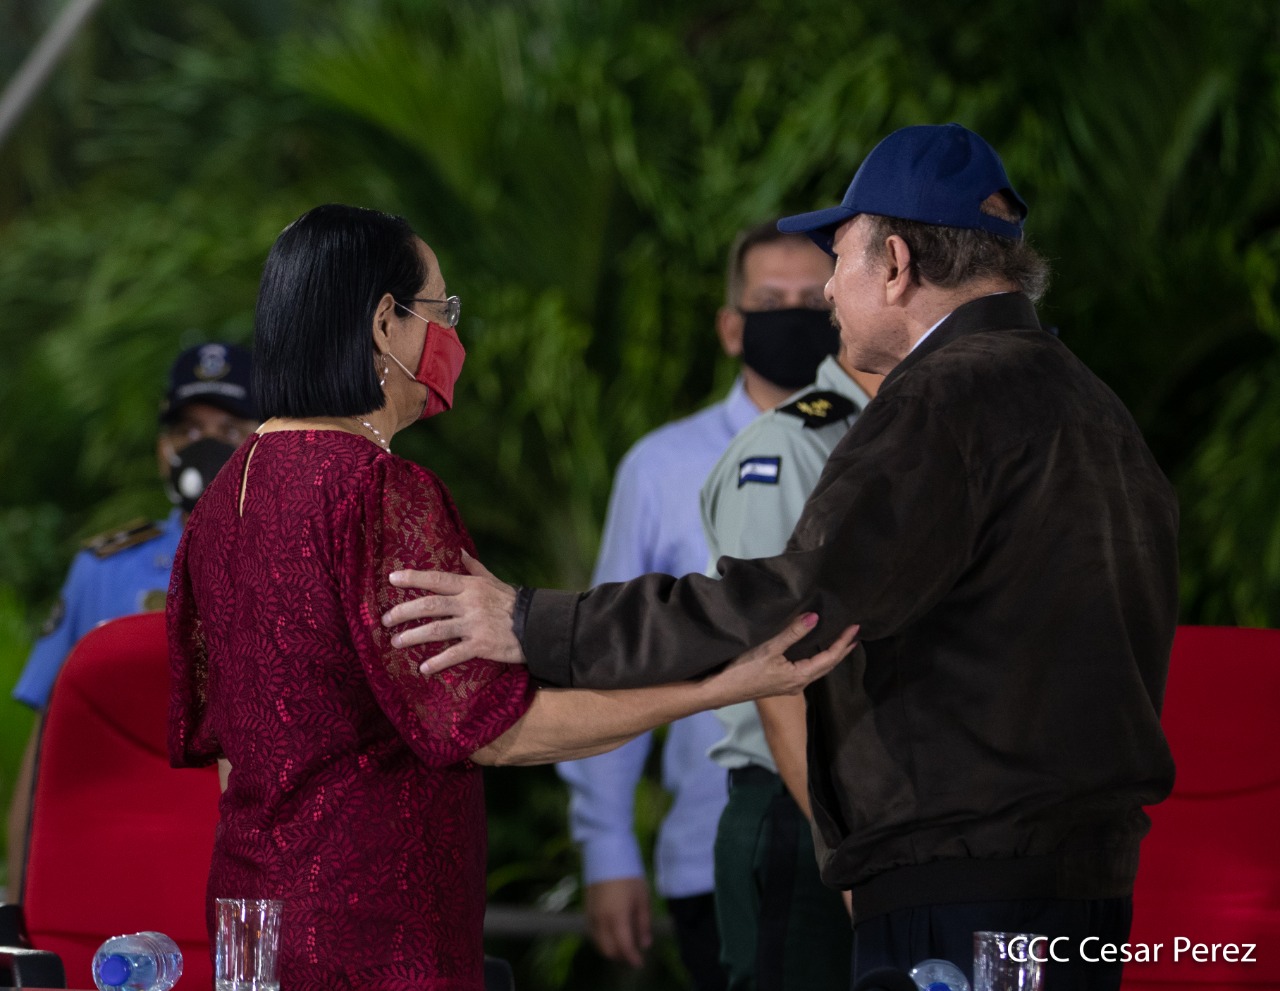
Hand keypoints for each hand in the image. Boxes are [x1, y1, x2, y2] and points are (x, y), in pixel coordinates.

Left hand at [383, 551, 523, 674]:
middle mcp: (470, 603)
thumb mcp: (495, 581)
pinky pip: (454, 654)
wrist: (538, 625)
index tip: (392, 579)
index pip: (437, 579)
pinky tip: (423, 668)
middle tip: (386, 620)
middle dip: (404, 612)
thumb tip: (459, 550)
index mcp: (471, 586)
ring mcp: (475, 625)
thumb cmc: (514, 603)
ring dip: (414, 636)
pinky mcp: (481, 646)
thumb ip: (475, 568)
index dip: (413, 578)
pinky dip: (438, 662)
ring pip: (437, 629)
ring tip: (396, 642)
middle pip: (430, 605)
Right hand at [584, 877, 651, 967]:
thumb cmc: (629, 875)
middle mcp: (601, 920)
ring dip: (611, 949)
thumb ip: (643, 924)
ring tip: (624, 945)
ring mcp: (591, 915)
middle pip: (609, 950)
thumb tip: (645, 944)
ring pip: (599, 943)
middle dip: (621, 957)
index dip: (632, 959)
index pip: (624, 948)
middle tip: (633, 955)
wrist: (607, 855)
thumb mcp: (642, 898)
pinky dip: (602, 940)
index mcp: (617, 918)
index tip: (640, 963)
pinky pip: (593, 933)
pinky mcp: (586, 910)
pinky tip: (612, 934)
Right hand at [709, 613, 857, 704]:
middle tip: (854, 635)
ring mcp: (790, 686)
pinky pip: (807, 670)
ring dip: (830, 656)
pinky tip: (813, 652)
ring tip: (839, 642)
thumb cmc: (742, 670)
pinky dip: (816, 659)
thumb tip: (815, 618)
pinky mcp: (780, 684)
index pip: (830, 658)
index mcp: (800, 676)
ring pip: (817, 669)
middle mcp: (799, 684)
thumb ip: (793, 633)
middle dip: (841, 650)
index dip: (843, 643)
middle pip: (827, 666)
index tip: (855, 628)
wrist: (720, 690)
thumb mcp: (769, 648)